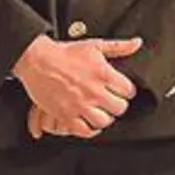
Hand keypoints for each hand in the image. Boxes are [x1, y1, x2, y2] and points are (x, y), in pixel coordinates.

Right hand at [12, 34, 138, 136]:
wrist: (38, 60)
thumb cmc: (65, 52)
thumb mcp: (95, 45)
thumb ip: (119, 47)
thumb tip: (137, 43)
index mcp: (103, 74)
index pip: (129, 91)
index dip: (127, 91)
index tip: (122, 91)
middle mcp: (94, 91)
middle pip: (119, 108)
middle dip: (118, 105)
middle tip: (112, 102)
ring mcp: (80, 105)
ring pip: (104, 122)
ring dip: (105, 118)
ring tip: (102, 112)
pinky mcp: (66, 115)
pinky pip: (84, 131)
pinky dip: (89, 130)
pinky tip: (89, 123)